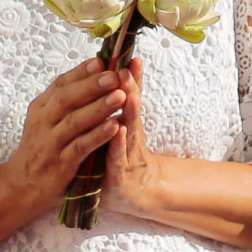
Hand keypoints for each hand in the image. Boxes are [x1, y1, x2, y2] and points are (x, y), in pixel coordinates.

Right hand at [5, 58, 124, 208]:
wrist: (23, 185)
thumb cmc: (44, 146)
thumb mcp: (48, 119)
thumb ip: (69, 99)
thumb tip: (97, 68)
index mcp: (42, 108)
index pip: (61, 84)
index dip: (82, 72)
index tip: (103, 60)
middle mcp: (43, 122)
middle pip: (66, 99)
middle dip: (91, 86)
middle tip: (115, 75)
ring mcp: (50, 144)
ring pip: (74, 122)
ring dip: (98, 108)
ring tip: (121, 96)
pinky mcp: (60, 165)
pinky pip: (80, 147)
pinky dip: (97, 136)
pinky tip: (115, 127)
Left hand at [100, 58, 166, 220]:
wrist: (134, 194)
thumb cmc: (124, 157)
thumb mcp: (124, 130)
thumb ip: (122, 106)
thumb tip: (125, 75)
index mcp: (126, 123)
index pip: (128, 96)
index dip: (130, 78)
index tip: (130, 58)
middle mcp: (129, 135)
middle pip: (130, 108)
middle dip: (130, 88)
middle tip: (128, 69)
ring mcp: (127, 154)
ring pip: (128, 129)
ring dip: (129, 111)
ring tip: (128, 93)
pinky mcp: (119, 173)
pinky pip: (117, 157)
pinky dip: (118, 143)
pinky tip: (118, 130)